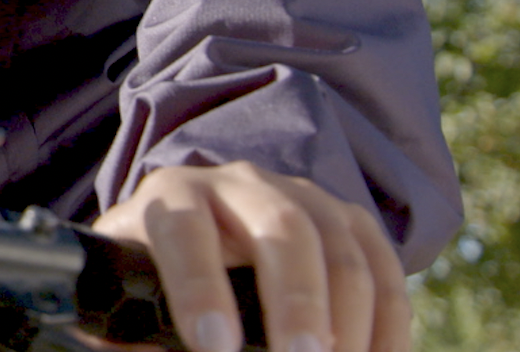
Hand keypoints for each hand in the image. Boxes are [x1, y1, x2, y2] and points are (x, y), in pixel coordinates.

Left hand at [90, 162, 407, 351]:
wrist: (198, 230)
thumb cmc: (156, 271)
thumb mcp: (130, 285)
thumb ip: (130, 325)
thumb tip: (142, 343)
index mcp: (173, 198)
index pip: (185, 229)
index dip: (200, 288)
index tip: (215, 345)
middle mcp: (238, 184)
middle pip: (281, 226)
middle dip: (296, 299)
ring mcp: (300, 195)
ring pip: (340, 244)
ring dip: (350, 317)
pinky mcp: (347, 221)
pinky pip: (383, 264)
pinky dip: (389, 321)